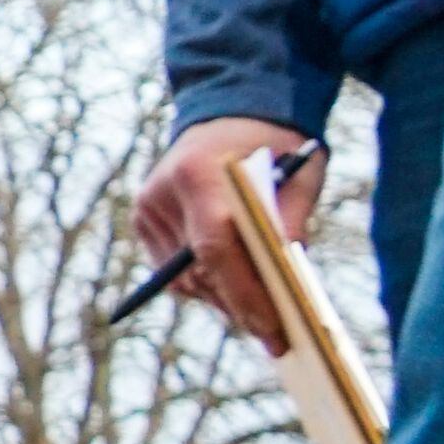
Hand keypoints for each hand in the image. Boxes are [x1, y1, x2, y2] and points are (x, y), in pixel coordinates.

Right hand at [134, 119, 323, 351]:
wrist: (232, 108)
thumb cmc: (274, 142)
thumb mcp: (299, 176)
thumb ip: (291, 224)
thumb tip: (290, 282)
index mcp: (200, 174)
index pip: (216, 249)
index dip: (244, 294)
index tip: (273, 328)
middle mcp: (163, 193)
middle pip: (198, 272)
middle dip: (239, 305)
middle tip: (275, 335)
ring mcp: (149, 207)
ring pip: (185, 279)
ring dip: (222, 298)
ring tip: (260, 314)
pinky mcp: (144, 218)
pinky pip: (174, 271)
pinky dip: (205, 284)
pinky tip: (234, 287)